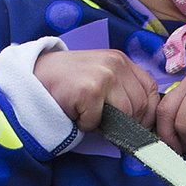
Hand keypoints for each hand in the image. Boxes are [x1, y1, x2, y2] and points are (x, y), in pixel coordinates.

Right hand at [32, 47, 157, 135]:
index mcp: (122, 61)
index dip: (146, 113)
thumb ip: (123, 90)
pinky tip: (74, 112)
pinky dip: (85, 124)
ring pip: (124, 116)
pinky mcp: (90, 90)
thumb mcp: (102, 77)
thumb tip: (146, 120)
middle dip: (124, 122)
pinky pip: (98, 122)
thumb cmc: (69, 83)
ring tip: (87, 113)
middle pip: (140, 108)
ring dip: (105, 124)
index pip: (151, 91)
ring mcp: (104, 75)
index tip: (134, 124)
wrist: (34, 76)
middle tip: (101, 119)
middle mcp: (116, 64)